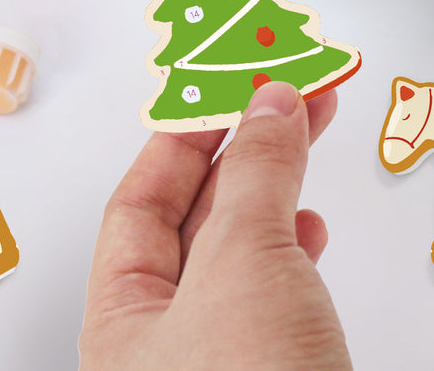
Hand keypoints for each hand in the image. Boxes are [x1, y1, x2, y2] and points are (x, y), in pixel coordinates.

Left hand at [78, 81, 352, 370]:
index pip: (140, 203)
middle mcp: (164, 342)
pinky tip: (310, 226)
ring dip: (277, 187)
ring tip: (306, 129)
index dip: (183, 138)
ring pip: (242, 250)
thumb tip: (270, 105)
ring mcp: (221, 357)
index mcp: (122, 320)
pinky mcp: (273, 368)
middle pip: (196, 218)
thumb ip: (257, 173)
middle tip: (280, 95)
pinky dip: (296, 246)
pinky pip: (276, 288)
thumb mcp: (243, 260)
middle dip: (244, 150)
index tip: (224, 90)